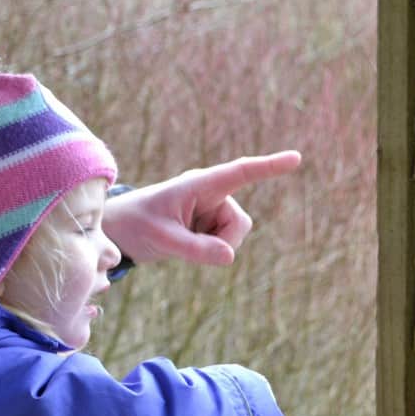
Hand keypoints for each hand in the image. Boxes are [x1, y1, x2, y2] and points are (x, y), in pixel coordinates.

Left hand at [102, 151, 301, 265]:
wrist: (118, 231)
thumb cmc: (135, 225)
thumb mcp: (161, 239)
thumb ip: (194, 249)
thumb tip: (230, 257)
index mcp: (199, 184)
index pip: (240, 173)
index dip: (269, 166)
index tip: (296, 158)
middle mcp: (210, 193)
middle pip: (239, 223)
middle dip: (223, 242)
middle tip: (188, 248)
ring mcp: (211, 209)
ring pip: (233, 236)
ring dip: (213, 247)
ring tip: (180, 242)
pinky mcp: (209, 225)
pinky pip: (224, 244)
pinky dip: (209, 251)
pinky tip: (184, 244)